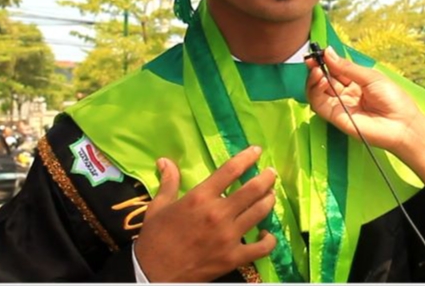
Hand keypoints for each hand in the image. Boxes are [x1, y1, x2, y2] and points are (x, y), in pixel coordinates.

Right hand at [134, 146, 276, 281]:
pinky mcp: (233, 258)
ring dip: (269, 201)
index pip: (231, 170)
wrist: (152, 274)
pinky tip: (268, 234)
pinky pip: (261, 247)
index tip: (256, 151)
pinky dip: (269, 239)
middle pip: (252, 189)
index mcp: (200, 197)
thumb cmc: (154, 238)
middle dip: (266, 178)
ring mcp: (228, 236)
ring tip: (271, 195)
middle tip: (271, 173)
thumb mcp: (158, 206)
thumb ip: (168, 182)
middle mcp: (218, 213)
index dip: (247, 157)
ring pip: (260, 212)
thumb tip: (164, 160)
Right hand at [305, 46, 424, 197]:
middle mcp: (345, 93)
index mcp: (356, 82)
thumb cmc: (393, 99)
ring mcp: (340, 105)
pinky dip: (315, 92)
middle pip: (324, 79)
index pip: (335, 69)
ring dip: (313, 79)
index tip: (318, 52)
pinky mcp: (336, 117)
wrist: (402, 124)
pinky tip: (321, 81)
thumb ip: (347, 67)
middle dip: (316, 67)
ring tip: (317, 70)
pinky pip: (318, 104)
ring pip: (317, 92)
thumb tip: (328, 52)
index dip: (326, 61)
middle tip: (312, 59)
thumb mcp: (370, 77)